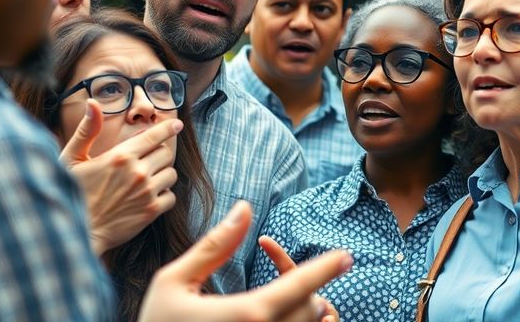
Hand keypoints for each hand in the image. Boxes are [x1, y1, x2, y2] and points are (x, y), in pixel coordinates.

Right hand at [60, 99, 180, 254]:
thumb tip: (92, 103)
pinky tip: (147, 198)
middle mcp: (137, 172)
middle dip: (158, 156)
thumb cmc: (73, 193)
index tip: (177, 124)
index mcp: (120, 156)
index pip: (153, 136)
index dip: (167, 129)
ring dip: (162, 176)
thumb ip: (86, 130)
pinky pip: (171, 197)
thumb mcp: (72, 159)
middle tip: (145, 163)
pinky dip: (163, 197)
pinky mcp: (151, 211)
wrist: (78, 231)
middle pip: (165, 154)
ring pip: (171, 175)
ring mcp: (146, 192)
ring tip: (145, 182)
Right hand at [139, 202, 353, 321]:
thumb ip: (215, 246)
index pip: (298, 286)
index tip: (346, 255)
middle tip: (302, 280)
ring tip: (301, 301)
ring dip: (308, 316)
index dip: (325, 268)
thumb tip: (245, 208)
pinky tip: (284, 319)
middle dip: (312, 293)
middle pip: (309, 313)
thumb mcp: (173, 281)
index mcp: (243, 314)